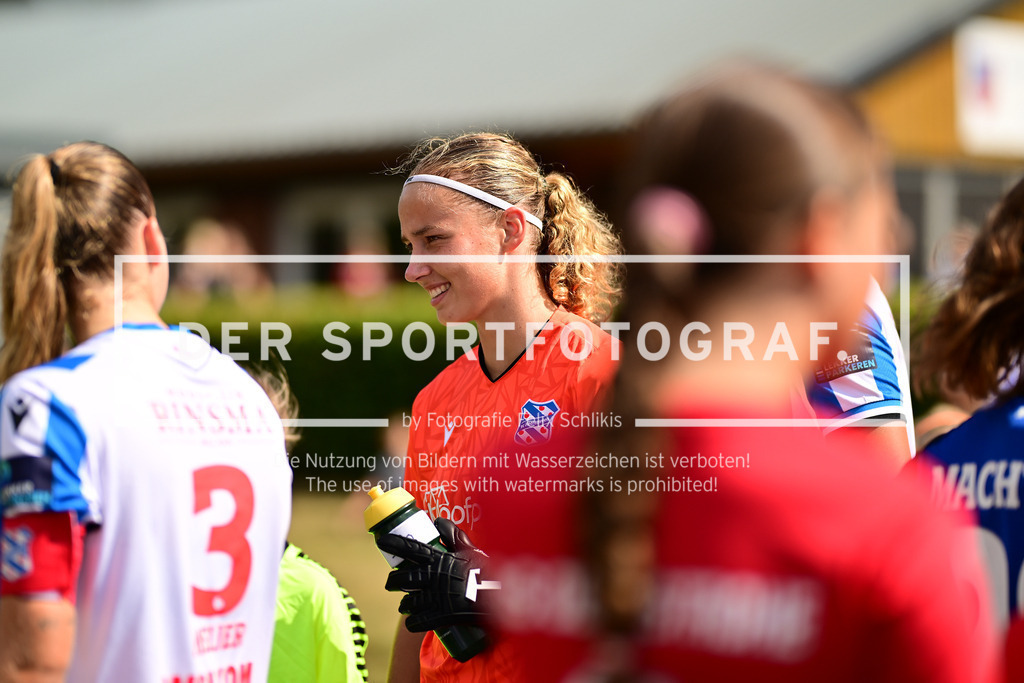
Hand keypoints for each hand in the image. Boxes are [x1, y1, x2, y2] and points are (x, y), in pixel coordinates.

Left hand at [379, 518, 499, 632]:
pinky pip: (420, 621)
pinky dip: (413, 622)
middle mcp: (433, 577)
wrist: (499, 597)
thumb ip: (454, 536)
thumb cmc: (486, 571)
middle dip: (394, 581)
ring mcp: (436, 597)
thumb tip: (438, 521)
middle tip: (391, 583)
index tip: (380, 542)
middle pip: (404, 578)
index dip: (395, 544)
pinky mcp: (440, 616)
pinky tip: (411, 622)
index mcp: (439, 559)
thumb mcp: (470, 550)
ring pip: (409, 601)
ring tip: (403, 605)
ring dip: (404, 604)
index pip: (412, 549)